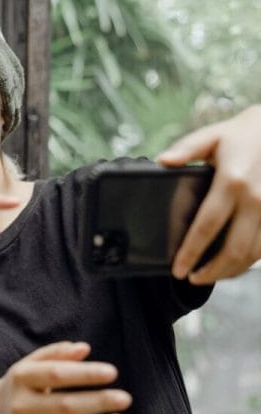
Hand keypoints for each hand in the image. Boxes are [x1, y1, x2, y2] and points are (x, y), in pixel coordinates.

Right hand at [0, 342, 130, 413]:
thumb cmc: (18, 387)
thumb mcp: (29, 366)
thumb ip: (55, 354)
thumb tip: (85, 348)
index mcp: (21, 378)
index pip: (56, 374)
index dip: (85, 373)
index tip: (112, 372)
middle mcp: (21, 406)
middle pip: (64, 406)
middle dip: (97, 402)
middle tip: (126, 398)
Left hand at [158, 104, 260, 282]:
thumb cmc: (240, 136)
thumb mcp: (211, 136)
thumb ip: (186, 149)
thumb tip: (162, 161)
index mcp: (232, 181)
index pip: (207, 225)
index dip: (191, 251)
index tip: (177, 268)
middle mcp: (256, 200)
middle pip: (234, 249)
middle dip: (211, 271)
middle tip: (190, 278)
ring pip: (253, 254)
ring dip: (230, 271)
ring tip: (206, 276)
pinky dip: (247, 262)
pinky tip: (231, 265)